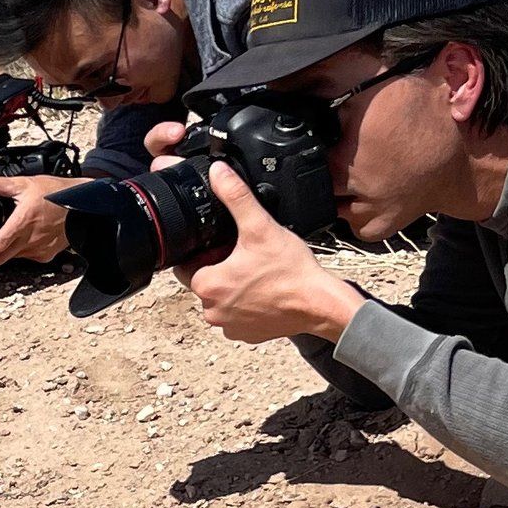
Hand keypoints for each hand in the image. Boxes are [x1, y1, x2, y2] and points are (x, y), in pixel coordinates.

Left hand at [0, 174, 73, 274]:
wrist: (84, 205)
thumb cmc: (57, 193)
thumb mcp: (23, 183)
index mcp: (23, 223)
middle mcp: (30, 240)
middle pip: (0, 259)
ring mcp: (39, 250)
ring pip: (12, 258)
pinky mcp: (46, 254)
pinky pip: (26, 257)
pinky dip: (16, 254)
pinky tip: (12, 247)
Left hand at [182, 162, 364, 345]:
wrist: (320, 304)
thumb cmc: (291, 271)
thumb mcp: (260, 227)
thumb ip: (236, 196)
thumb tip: (218, 172)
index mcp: (206, 285)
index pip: (187, 264)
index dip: (203, 251)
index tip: (223, 244)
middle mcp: (211, 310)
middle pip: (204, 280)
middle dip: (219, 267)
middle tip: (246, 255)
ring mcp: (228, 327)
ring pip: (221, 298)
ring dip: (233, 286)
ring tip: (257, 272)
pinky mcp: (246, 335)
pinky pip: (237, 316)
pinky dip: (246, 304)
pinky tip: (264, 290)